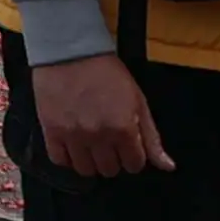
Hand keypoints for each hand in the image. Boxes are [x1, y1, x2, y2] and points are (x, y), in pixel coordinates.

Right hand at [28, 49, 170, 177]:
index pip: (134, 165)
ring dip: (90, 160)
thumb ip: (151, 138)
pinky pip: (60, 160)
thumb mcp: (138, 101)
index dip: (133, 156)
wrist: (70, 50)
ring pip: (85, 170)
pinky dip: (67, 157)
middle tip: (108, 141)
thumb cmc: (106, 72)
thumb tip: (168, 167)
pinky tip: (72, 144)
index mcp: (124, 129)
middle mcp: (99, 136)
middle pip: (110, 170)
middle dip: (113, 159)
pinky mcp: (51, 130)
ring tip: (89, 144)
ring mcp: (73, 135)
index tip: (127, 145)